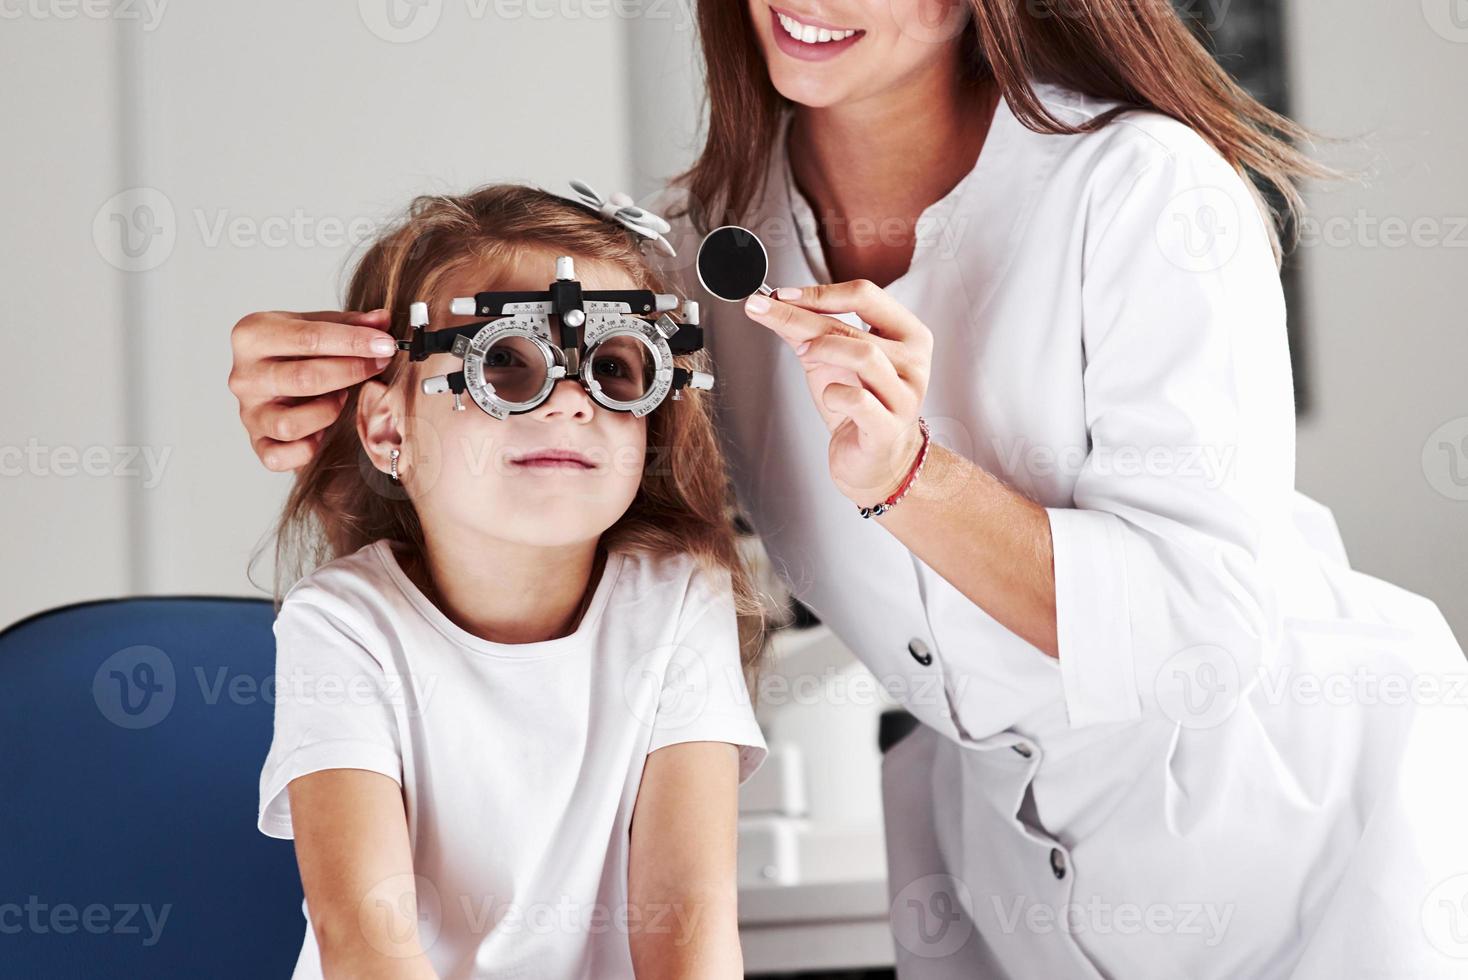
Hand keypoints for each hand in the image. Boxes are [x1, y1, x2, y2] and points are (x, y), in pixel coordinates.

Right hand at [228, 309, 396, 470]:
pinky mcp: (256, 442)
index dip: (353, 342)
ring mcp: (248, 412)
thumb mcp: (319, 326)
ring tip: (342, 397)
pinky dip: (306, 449)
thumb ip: (352, 323)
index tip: (385, 344)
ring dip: (327, 412)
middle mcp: (244, 375)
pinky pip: (278, 457)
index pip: (308, 337)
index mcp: (252, 335)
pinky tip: (323, 431)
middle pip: (303, 379)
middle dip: (351, 372)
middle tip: (379, 364)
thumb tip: (383, 319)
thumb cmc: (296, 350)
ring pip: (289, 424)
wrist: (272, 379)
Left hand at [742, 280, 931, 507]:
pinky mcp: (888, 427)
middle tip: (766, 311)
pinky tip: (830, 399)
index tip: (781, 294)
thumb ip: (807, 330)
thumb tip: (771, 302)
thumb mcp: (830, 360)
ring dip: (822, 350)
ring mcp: (905, 395)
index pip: (865, 295)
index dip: (819, 292)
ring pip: (863, 355)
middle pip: (853, 325)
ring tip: (804, 356)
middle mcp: (914, 361)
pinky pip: (857, 399)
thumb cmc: (858, 407)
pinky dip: (833, 394)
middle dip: (801, 316)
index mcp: (907, 334)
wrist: (873, 460)